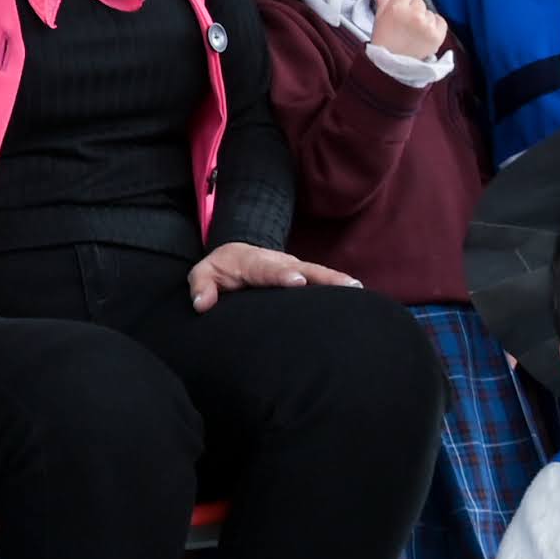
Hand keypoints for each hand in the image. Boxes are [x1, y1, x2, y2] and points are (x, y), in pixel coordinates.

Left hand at [187, 242, 356, 308]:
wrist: (237, 253)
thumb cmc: (221, 268)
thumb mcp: (203, 273)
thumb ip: (201, 287)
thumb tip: (203, 305)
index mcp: (254, 263)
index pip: (270, 270)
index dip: (284, 275)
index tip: (299, 281)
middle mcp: (279, 262)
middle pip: (304, 268)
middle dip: (322, 276)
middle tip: (344, 285)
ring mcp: (294, 267)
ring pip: (318, 273)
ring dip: (337, 280)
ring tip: (357, 289)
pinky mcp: (303, 275)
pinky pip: (321, 280)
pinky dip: (337, 286)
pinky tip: (357, 295)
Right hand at [369, 0, 449, 64]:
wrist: (392, 66)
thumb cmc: (383, 41)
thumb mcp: (379, 21)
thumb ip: (383, 6)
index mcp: (396, 7)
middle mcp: (412, 13)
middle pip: (418, 1)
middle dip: (414, 9)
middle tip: (406, 24)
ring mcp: (426, 24)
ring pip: (429, 12)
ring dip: (424, 19)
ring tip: (414, 33)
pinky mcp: (437, 35)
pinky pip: (440, 21)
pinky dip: (435, 26)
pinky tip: (425, 34)